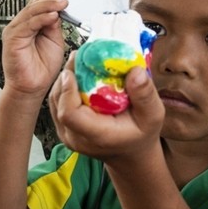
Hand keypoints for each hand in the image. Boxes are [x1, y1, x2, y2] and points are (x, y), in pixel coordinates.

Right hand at [1, 0, 67, 97]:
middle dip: (51, 0)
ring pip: (30, 12)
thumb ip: (54, 26)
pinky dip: (41, 19)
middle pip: (33, 5)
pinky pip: (27, 24)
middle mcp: (20, 25)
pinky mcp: (12, 39)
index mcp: (29, 24)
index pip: (37, 4)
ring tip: (61, 5)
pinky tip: (52, 17)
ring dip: (48, 6)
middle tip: (64, 1)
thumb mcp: (54, 41)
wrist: (32, 87)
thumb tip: (57, 11)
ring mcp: (14, 31)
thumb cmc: (42, 68)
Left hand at [49, 63, 164, 163]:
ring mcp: (66, 134)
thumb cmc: (141, 133)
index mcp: (97, 136)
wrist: (130, 152)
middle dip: (67, 78)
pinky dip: (64, 87)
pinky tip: (77, 75)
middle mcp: (76, 138)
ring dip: (65, 80)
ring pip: (55, 101)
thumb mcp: (153, 115)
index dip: (67, 90)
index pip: (69, 114)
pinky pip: (56, 103)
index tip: (74, 71)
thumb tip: (135, 71)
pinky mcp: (63, 128)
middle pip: (58, 104)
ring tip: (78, 62)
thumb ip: (145, 95)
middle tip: (78, 56)